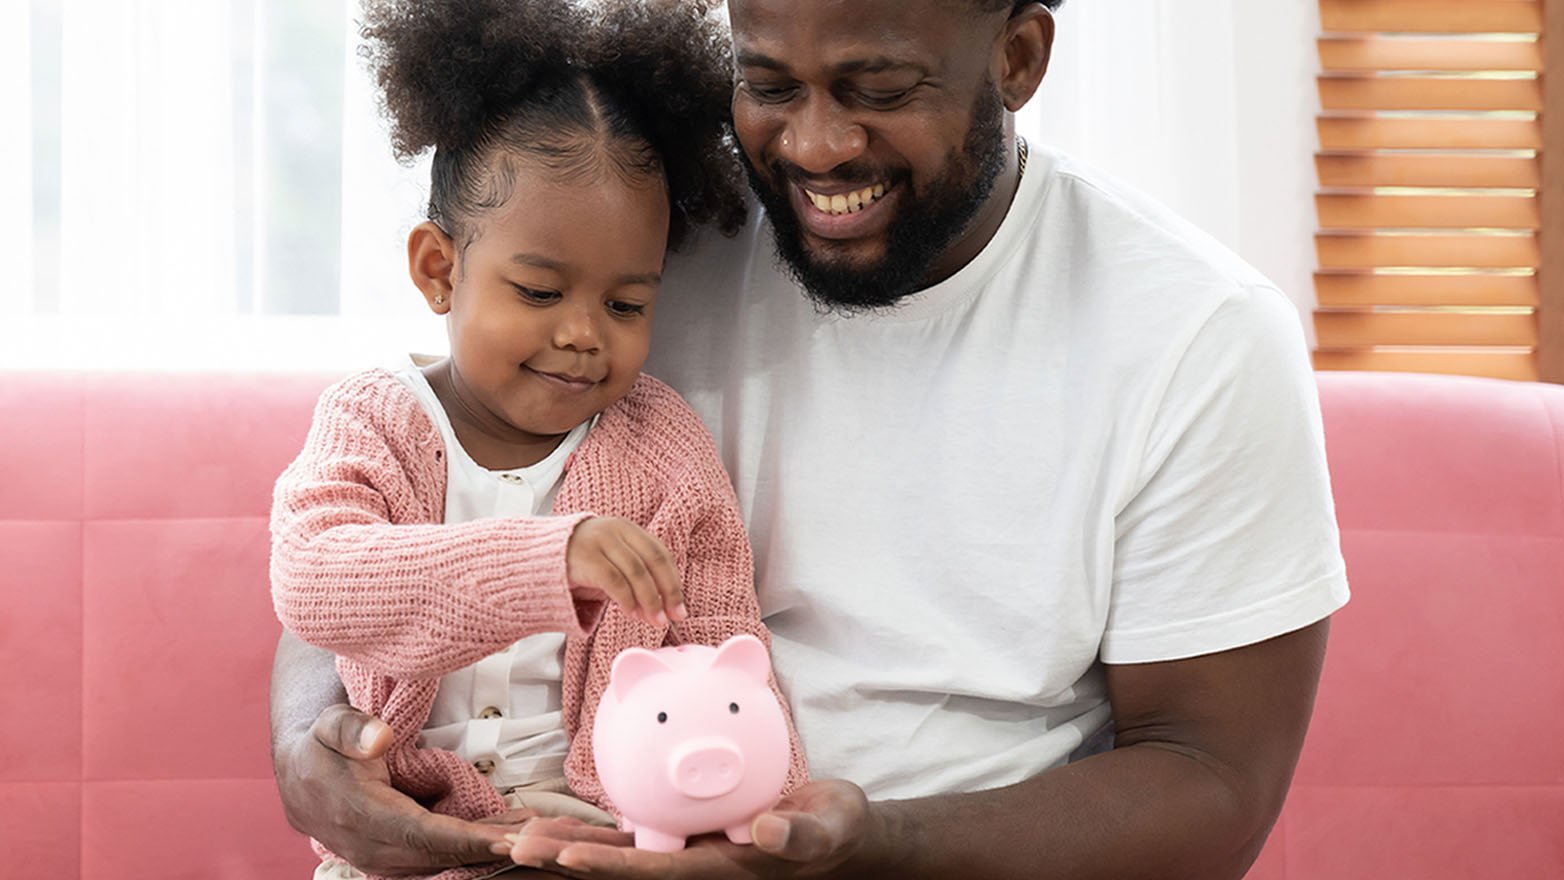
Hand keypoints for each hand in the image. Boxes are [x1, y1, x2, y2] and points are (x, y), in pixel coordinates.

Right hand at [276, 703, 532, 874]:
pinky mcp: (393, 860)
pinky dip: (475, 852)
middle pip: (442, 855)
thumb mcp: (329, 724)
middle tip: (546, 837)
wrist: (298, 775)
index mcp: (360, 816)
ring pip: (444, 862)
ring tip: (541, 834)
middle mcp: (372, 848)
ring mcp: (382, 860)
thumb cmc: (321, 745)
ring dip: (490, 851)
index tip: (509, 838)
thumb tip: (380, 737)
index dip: (467, 839)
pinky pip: (439, 860)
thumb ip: (352, 728)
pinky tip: (511, 836)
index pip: (422, 835)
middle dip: (494, 848)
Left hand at [504, 779, 876, 878]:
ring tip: (518, 837)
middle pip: (621, 868)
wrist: (838, 832)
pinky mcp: (686, 839)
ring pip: (617, 854)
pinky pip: (632, 835)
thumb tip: (765, 830)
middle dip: (567, 860)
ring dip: (568, 848)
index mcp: (722, 870)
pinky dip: (594, 830)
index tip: (566, 857)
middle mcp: (694, 868)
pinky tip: (558, 819)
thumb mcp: (830, 827)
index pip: (655, 871)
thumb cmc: (836, 829)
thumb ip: (799, 832)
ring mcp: (686, 856)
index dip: (610, 866)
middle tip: (515, 847)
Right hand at [567, 517, 686, 627]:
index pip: (661, 554)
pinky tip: (632, 613)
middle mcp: (616, 530)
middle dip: (667, 592)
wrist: (536, 556)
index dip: (674, 583)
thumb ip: (636, 579)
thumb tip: (662, 610)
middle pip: (653, 561)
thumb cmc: (580, 564)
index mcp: (628, 529)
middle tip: (673, 616)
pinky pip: (614, 580)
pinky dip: (627, 599)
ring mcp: (600, 541)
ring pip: (636, 571)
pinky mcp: (585, 557)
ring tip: (654, 620)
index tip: (680, 608)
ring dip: (649, 599)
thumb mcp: (611, 563)